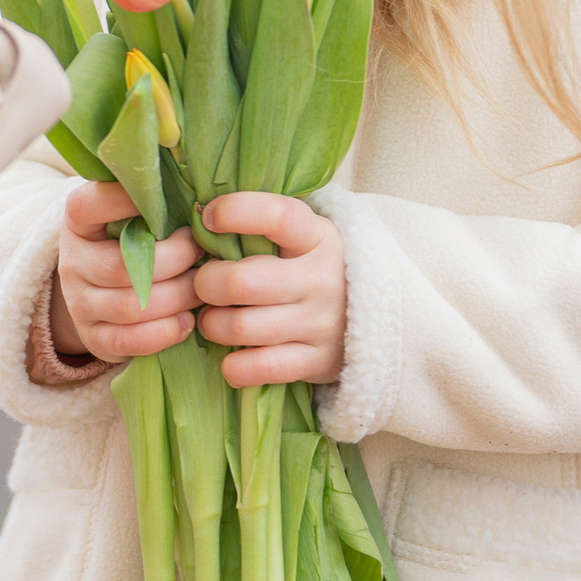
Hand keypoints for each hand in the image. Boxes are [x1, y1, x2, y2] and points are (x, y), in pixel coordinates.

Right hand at [48, 182, 199, 362]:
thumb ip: (152, 202)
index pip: (88, 206)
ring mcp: (80, 304)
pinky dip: (164, 333)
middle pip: (121, 267)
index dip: (123, 201)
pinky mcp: (94, 338)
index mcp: (78, 222)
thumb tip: (199, 193)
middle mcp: (72, 262)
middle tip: (202, 251)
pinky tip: (188, 321)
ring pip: (131, 306)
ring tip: (204, 287)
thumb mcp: (129, 216)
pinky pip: (128, 342)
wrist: (101, 292)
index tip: (166, 198)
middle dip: (173, 260)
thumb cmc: (130, 242)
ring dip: (177, 297)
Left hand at [192, 193, 347, 387]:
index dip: (234, 212)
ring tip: (214, 320)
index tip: (209, 217)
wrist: (381, 316)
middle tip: (203, 285)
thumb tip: (199, 216)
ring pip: (242, 327)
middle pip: (242, 282)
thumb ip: (260, 227)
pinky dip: (233, 366)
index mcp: (317, 237)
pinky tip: (231, 355)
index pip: (276, 216)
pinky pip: (260, 368)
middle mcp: (322, 279)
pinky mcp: (318, 362)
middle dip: (206, 284)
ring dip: (212, 325)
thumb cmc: (313, 267)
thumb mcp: (303, 237)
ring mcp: (322, 324)